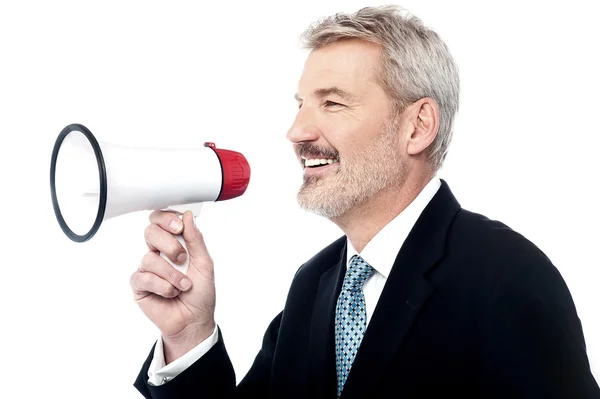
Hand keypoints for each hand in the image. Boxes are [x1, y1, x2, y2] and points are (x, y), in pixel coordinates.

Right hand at [130, 210, 215, 362]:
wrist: (195, 320)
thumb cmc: (200, 293)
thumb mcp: (204, 263)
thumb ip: (196, 239)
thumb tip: (186, 215)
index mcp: (174, 243)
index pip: (161, 220)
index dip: (166, 219)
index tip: (178, 227)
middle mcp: (159, 253)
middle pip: (150, 232)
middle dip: (169, 244)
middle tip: (181, 258)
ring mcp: (148, 269)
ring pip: (149, 258)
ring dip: (171, 274)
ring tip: (183, 286)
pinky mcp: (139, 285)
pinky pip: (143, 277)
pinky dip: (162, 286)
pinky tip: (171, 293)